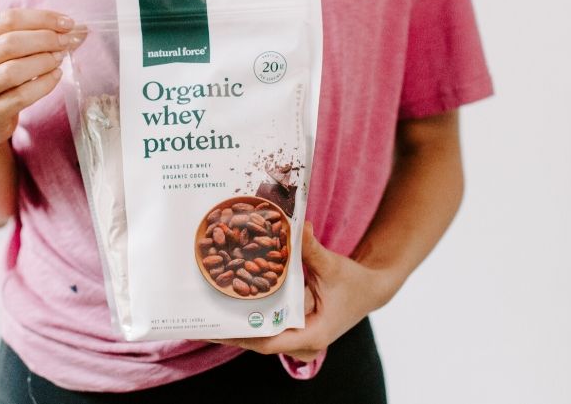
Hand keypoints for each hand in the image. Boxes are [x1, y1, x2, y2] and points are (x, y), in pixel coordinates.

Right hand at [0, 8, 83, 150]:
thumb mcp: (0, 49)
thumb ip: (29, 33)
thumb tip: (72, 26)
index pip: (7, 19)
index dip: (42, 19)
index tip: (67, 23)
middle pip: (10, 43)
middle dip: (46, 39)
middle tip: (66, 42)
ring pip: (14, 70)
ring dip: (44, 61)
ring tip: (60, 58)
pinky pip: (22, 96)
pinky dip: (44, 84)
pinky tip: (56, 76)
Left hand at [209, 221, 397, 361]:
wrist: (370, 289)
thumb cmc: (353, 281)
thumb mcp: (333, 265)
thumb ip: (313, 250)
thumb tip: (299, 227)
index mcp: (313, 335)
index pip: (271, 342)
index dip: (243, 336)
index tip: (219, 328)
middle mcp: (302, 342)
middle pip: (258, 341)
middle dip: (230, 331)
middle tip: (200, 319)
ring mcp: (297, 337)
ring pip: (260, 335)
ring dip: (235, 325)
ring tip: (205, 313)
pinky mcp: (293, 327)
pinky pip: (266, 325)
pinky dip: (248, 316)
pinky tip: (225, 303)